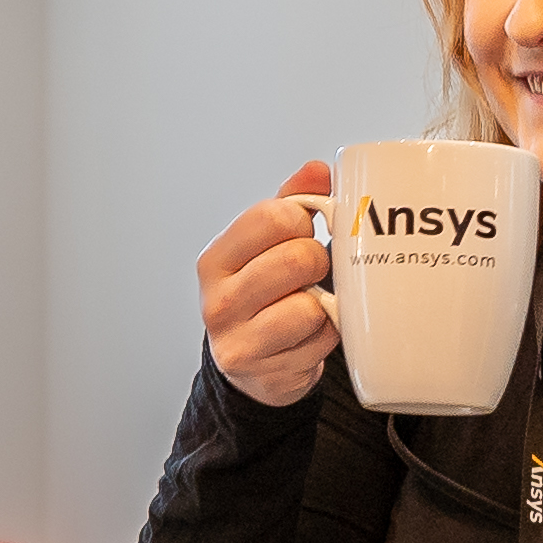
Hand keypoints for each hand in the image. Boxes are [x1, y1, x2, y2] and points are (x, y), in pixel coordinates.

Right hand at [199, 165, 338, 406]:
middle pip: (298, 258)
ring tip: (308, 305)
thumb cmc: (263, 297)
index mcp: (216, 259)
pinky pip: (321, 341)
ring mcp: (238, 339)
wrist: (252, 367)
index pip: (272, 216)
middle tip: (310, 273)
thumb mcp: (268, 246)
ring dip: (322, 304)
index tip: (300, 233)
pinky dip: (326, 336)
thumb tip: (319, 170)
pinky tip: (307, 335)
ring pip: (310, 306)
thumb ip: (293, 202)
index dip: (302, 221)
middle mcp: (218, 300)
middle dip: (318, 263)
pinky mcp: (264, 373)